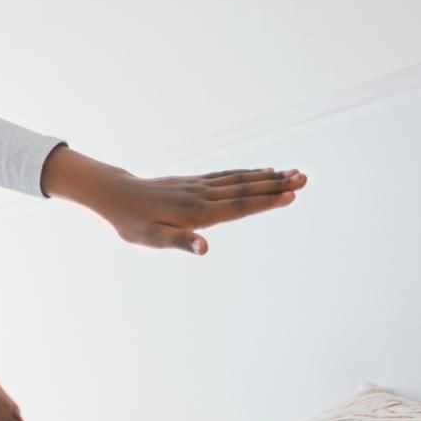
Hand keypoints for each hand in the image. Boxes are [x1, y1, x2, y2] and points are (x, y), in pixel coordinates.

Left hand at [44, 147, 308, 253]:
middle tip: (306, 178)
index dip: (265, 201)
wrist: (114, 194)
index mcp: (196, 212)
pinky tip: (262, 171)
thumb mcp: (151, 238)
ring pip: (239, 180)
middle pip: (244, 189)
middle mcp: (202, 195)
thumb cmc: (132, 222)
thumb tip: (205, 249)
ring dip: (268, 177)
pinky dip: (247, 173)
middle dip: (276, 185)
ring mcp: (199, 186)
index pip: (238, 206)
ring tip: (294, 172)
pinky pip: (226, 176)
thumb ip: (180, 242)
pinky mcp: (194, 183)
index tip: (291, 195)